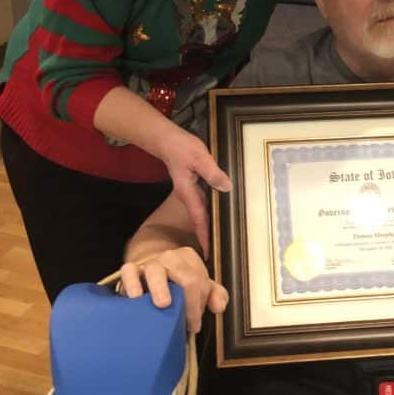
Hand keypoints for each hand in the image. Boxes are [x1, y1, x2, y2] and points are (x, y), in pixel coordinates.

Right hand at [119, 247, 228, 332]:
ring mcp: (150, 263)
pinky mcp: (130, 271)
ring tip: (163, 304)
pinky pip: (128, 271)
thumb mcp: (200, 288)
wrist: (150, 275)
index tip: (194, 325)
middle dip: (186, 298)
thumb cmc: (178, 285)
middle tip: (185, 323)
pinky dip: (131, 283)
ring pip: (155, 269)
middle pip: (182, 272)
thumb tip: (219, 306)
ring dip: (160, 287)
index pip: (198, 279)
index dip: (197, 303)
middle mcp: (170, 258)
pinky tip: (135, 298)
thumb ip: (215, 295)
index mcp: (188, 259)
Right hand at [158, 130, 231, 257]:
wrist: (167, 140)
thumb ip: (213, 173)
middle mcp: (189, 197)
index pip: (198, 220)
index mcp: (189, 194)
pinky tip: (219, 214)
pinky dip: (210, 212)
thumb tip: (227, 187)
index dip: (204, 237)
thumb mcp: (199, 158)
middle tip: (220, 252)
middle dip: (208, 237)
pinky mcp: (194, 187)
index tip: (208, 254)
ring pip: (202, 213)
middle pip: (200, 221)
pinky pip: (203, 203)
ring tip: (221, 238)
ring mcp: (190, 193)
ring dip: (209, 226)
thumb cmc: (181, 148)